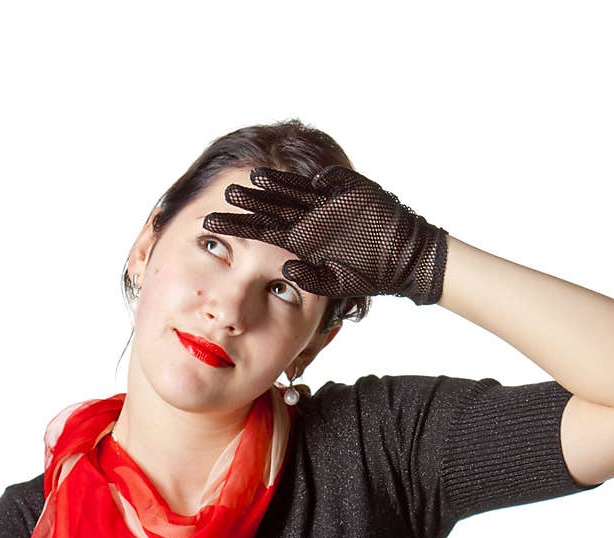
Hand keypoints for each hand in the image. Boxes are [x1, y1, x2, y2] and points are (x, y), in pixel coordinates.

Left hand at [203, 165, 447, 304]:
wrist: (403, 258)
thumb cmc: (370, 272)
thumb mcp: (338, 283)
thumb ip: (312, 279)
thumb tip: (287, 272)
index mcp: (302, 239)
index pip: (262, 231)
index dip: (238, 227)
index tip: (210, 226)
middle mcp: (310, 217)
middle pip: (273, 206)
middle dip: (250, 201)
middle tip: (225, 195)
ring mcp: (329, 202)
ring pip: (298, 190)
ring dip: (279, 184)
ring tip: (255, 178)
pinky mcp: (353, 191)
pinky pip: (338, 182)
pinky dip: (328, 180)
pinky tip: (315, 181)